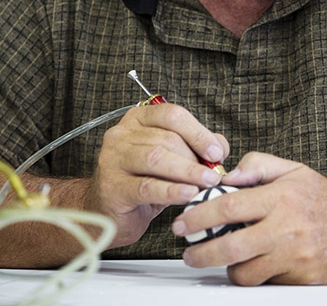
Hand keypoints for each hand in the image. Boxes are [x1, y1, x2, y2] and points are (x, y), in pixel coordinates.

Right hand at [84, 103, 229, 247]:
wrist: (107, 212)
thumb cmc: (140, 182)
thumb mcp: (169, 160)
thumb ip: (194, 147)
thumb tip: (219, 146)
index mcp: (137, 119)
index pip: (171, 114)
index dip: (198, 132)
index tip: (217, 151)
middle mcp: (121, 134)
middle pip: (166, 138)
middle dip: (195, 157)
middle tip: (214, 175)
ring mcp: (113, 159)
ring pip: (156, 158)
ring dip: (187, 171)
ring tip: (207, 183)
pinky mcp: (112, 187)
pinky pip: (146, 186)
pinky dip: (171, 190)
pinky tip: (188, 194)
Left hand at [173, 152, 326, 284]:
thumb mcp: (294, 170)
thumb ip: (257, 166)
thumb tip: (226, 176)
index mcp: (279, 198)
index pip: (227, 207)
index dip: (198, 216)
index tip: (183, 223)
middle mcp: (284, 228)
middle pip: (229, 248)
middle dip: (201, 253)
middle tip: (190, 253)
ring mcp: (293, 257)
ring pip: (245, 273)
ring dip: (228, 269)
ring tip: (225, 260)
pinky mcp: (301, 278)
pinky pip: (266, 282)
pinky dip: (255, 276)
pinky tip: (255, 265)